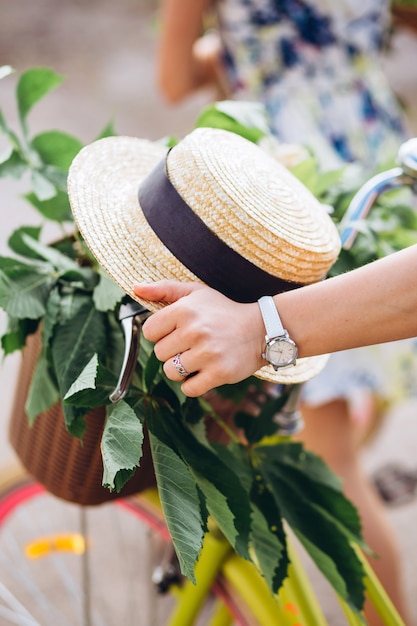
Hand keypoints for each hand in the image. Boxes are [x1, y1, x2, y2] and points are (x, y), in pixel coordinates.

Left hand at [134, 281, 263, 395]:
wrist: (261, 329)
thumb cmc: (223, 311)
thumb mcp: (196, 293)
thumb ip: (164, 289)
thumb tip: (136, 288)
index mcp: (185, 310)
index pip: (149, 331)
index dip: (162, 333)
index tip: (177, 331)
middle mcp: (194, 330)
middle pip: (159, 353)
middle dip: (173, 351)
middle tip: (192, 344)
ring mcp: (207, 353)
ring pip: (171, 372)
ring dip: (181, 369)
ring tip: (199, 357)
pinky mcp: (219, 373)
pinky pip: (188, 389)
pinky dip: (193, 384)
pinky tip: (205, 371)